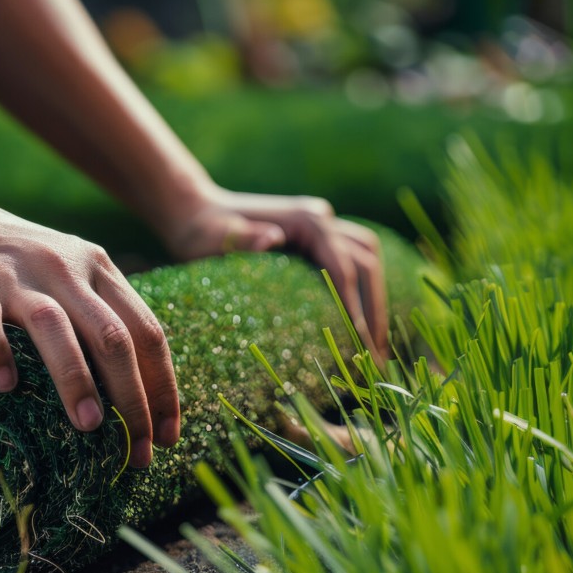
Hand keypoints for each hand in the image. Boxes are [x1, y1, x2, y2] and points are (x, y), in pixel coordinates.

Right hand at [0, 195, 179, 467]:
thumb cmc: (4, 265)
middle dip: (132, 399)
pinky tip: (4, 387)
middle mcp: (63, 268)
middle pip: (113, 336)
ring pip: (56, 327)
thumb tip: (131, 394)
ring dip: (76, 381)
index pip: (146, 331)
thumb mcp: (62, 276)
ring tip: (88, 428)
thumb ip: (94, 316)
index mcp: (96, 268)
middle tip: (135, 452)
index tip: (167, 437)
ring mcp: (14, 275)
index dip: (163, 388)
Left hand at [163, 188, 389, 359]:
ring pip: (366, 261)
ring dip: (375, 302)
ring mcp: (321, 227)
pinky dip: (362, 294)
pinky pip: (352, 265)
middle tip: (377, 358)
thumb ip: (240, 239)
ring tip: (375, 349)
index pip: (344, 266)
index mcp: (305, 219)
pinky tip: (359, 330)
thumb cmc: (201, 231)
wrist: (195, 214)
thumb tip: (272, 239)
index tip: (360, 344)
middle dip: (374, 310)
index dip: (355, 306)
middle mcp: (320, 218)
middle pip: (366, 263)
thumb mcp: (211, 238)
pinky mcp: (316, 241)